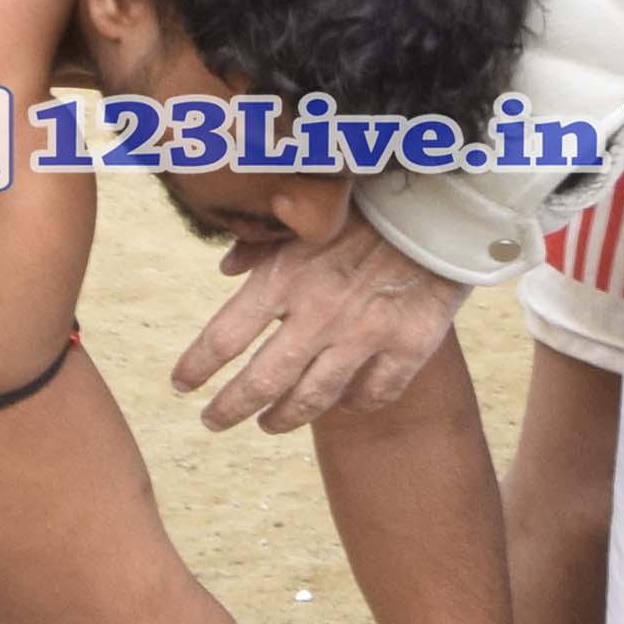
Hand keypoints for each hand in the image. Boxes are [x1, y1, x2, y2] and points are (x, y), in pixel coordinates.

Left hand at [170, 218, 469, 432]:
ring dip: (282, 418)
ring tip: (267, 424)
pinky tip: (341, 405)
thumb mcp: (306, 214)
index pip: (223, 337)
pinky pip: (373, 394)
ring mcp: (365, 335)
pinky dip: (353, 405)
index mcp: (285, 276)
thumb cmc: (368, 201)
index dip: (195, 367)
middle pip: (260, 382)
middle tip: (211, 422)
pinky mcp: (409, 346)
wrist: (444, 199)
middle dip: (228, 409)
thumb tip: (226, 269)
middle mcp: (319, 313)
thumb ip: (262, 244)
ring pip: (312, 399)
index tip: (180, 384)